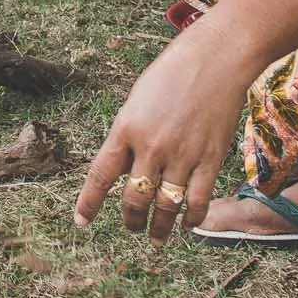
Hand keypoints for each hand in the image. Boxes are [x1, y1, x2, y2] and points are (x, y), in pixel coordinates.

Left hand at [74, 24, 248, 243]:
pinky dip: (191, 219)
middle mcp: (151, 147)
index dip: (89, 203)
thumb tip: (124, 171)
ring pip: (165, 206)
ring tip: (156, 238)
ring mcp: (182, 155)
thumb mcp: (137, 101)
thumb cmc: (173, 74)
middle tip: (132, 228)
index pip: (100, 175)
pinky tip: (187, 226)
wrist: (216, 58)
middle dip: (131, 220)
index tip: (81, 222)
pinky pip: (197, 201)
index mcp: (126, 128)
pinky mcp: (210, 159)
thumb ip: (129, 137)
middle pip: (134, 199)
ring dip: (159, 228)